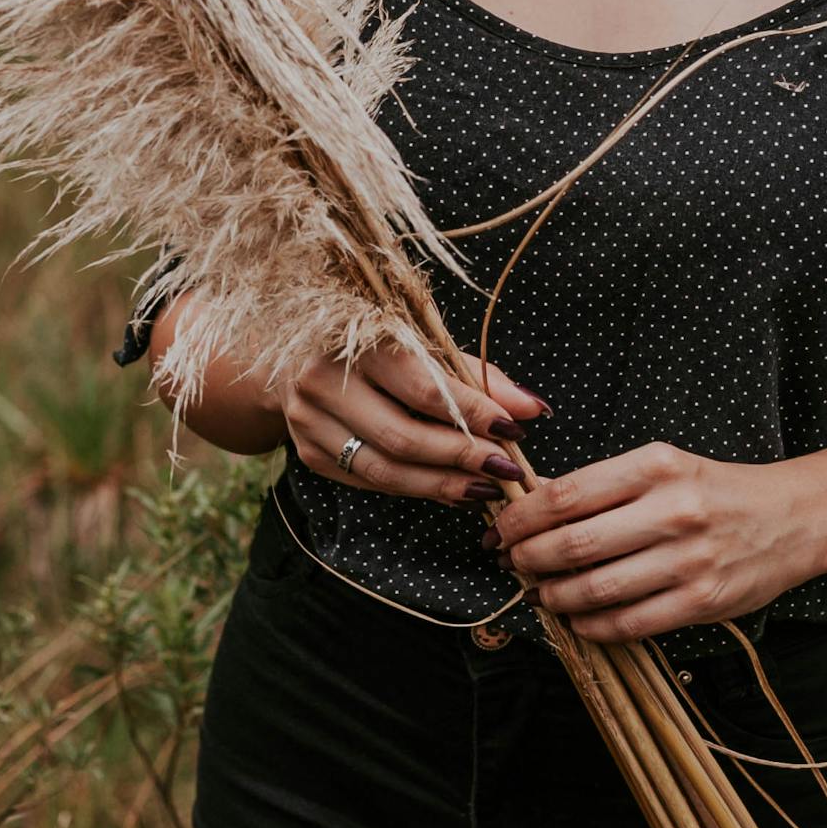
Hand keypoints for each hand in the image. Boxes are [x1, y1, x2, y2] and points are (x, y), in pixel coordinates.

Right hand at [274, 342, 550, 507]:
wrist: (294, 356)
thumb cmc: (374, 344)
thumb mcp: (422, 343)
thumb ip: (474, 375)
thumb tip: (531, 409)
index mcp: (356, 338)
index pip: (422, 387)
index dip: (471, 412)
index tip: (515, 430)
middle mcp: (324, 380)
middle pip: (402, 435)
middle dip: (462, 456)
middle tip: (506, 469)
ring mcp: (309, 421)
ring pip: (384, 469)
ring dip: (442, 484)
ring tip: (485, 488)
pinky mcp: (308, 453)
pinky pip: (368, 481)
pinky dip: (415, 488)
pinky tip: (450, 489)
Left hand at [485, 443, 826, 642]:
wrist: (792, 517)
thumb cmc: (714, 490)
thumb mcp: (663, 466)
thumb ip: (605, 485)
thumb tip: (536, 504)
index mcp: (655, 465)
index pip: (567, 494)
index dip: (522, 517)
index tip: (500, 527)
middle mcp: (670, 510)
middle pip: (574, 543)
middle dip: (528, 558)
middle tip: (511, 562)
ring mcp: (687, 559)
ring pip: (597, 587)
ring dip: (555, 595)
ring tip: (541, 592)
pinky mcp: (701, 601)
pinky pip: (630, 622)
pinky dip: (593, 624)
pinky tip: (578, 617)